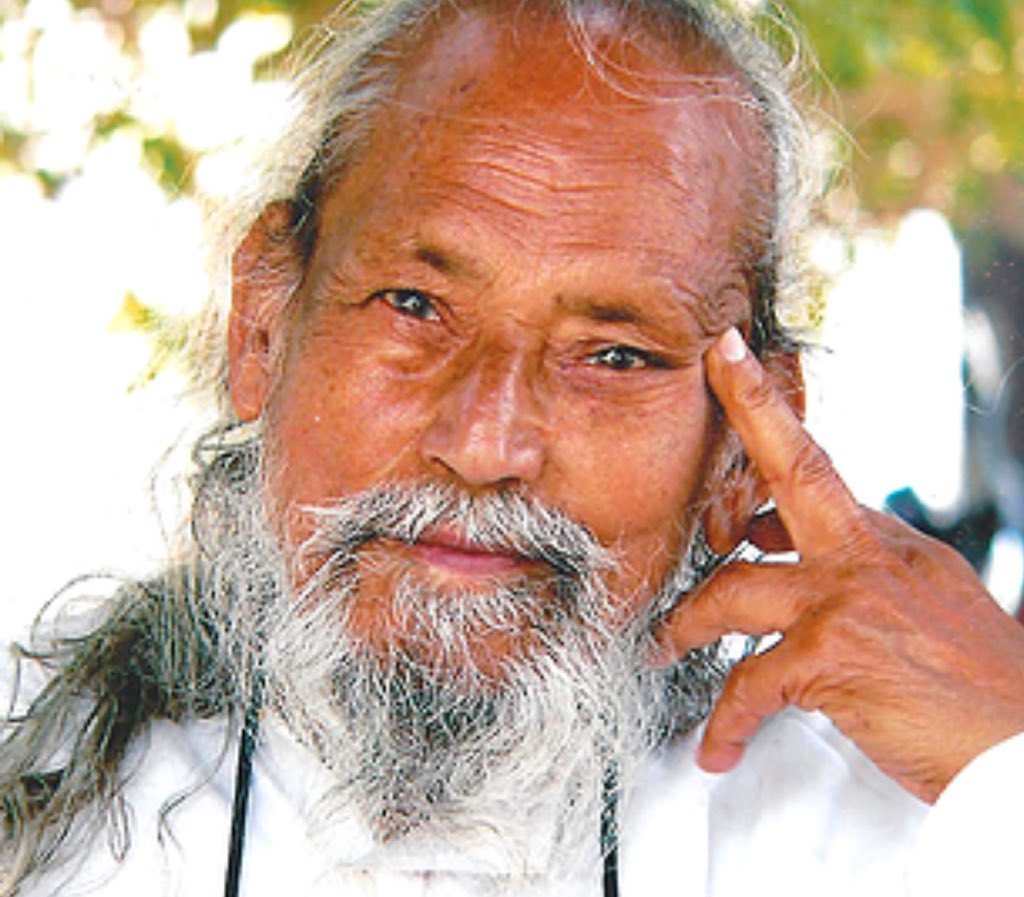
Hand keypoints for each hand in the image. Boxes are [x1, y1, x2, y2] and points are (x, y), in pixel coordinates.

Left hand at [653, 327, 1023, 802]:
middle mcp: (866, 557)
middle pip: (797, 467)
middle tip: (715, 365)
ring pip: (733, 589)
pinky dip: (726, 720)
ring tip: (665, 646)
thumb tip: (796, 546)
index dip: (771, 413)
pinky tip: (719, 746)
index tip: (734, 364)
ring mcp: (847, 601)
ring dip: (686, 624)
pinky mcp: (833, 658)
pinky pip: (750, 682)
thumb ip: (862, 563)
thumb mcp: (927, 599)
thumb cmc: (977, 685)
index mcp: (886, 542)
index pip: (819, 469)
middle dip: (749, 408)